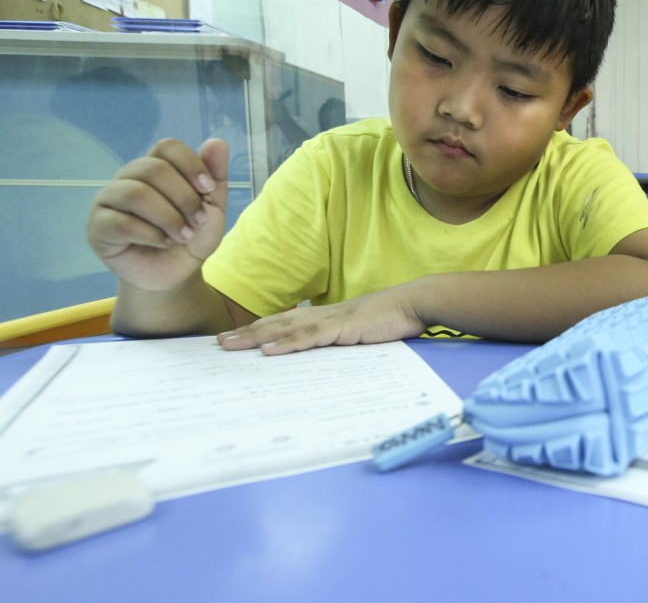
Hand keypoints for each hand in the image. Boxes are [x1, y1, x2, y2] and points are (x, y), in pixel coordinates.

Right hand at [88, 138, 228, 291]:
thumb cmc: (191, 236)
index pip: (166, 147)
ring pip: (135, 193)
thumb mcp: (213, 207)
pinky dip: (151, 234)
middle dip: (184, 197)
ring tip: (183, 236)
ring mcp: (108, 201)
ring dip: (168, 217)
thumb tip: (218, 142)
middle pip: (153, 169)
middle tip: (198, 221)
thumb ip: (216, 176)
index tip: (209, 190)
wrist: (176, 274)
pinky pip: (120, 222)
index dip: (191, 164)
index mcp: (154, 167)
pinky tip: (164, 243)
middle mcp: (127, 178)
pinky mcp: (98, 227)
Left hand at [218, 285, 427, 354]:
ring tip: (230, 346)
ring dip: (256, 338)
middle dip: (246, 334)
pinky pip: (310, 338)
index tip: (236, 338)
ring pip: (285, 328)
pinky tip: (268, 350)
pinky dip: (287, 344)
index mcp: (325, 317)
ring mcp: (330, 320)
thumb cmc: (392, 319)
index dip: (259, 330)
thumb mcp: (361, 333)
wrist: (414, 303)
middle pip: (276, 323)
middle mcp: (322, 315)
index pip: (285, 323)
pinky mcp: (342, 328)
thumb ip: (341, 341)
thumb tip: (326, 357)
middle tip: (218, 344)